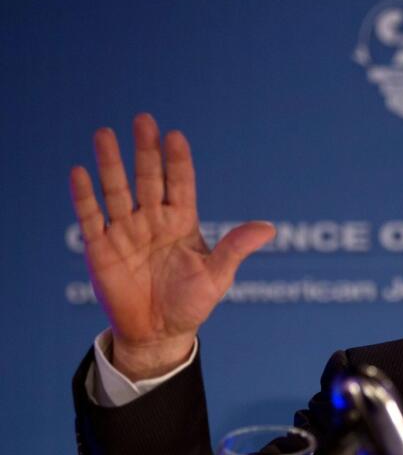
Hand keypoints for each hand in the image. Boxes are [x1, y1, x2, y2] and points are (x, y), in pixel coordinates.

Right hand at [70, 114, 274, 379]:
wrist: (158, 334)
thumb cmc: (191, 303)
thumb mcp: (217, 276)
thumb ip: (236, 248)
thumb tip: (269, 228)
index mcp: (182, 222)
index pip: (180, 183)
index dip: (177, 161)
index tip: (175, 136)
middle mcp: (152, 221)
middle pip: (148, 179)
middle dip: (145, 151)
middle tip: (144, 119)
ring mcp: (125, 232)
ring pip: (116, 191)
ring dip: (110, 164)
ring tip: (105, 133)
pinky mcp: (101, 249)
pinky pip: (90, 218)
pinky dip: (84, 196)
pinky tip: (79, 172)